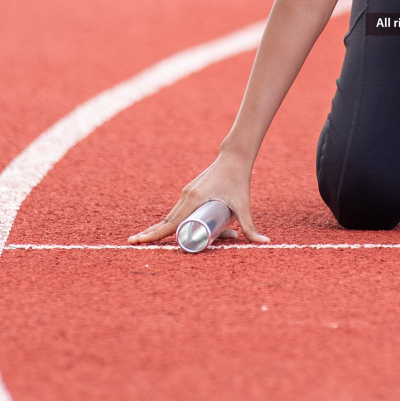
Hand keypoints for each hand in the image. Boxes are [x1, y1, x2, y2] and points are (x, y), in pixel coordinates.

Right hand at [128, 151, 267, 244]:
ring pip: (172, 215)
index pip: (170, 223)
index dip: (154, 234)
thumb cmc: (238, 181)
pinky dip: (171, 220)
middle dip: (151, 233)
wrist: (234, 157)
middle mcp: (186, 196)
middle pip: (167, 221)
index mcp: (194, 199)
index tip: (139, 241)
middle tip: (134, 243)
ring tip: (144, 238)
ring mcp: (187, 193)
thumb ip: (251, 226)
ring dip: (162, 228)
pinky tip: (164, 227)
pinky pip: (177, 209)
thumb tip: (264, 243)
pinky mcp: (190, 191)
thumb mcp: (243, 206)